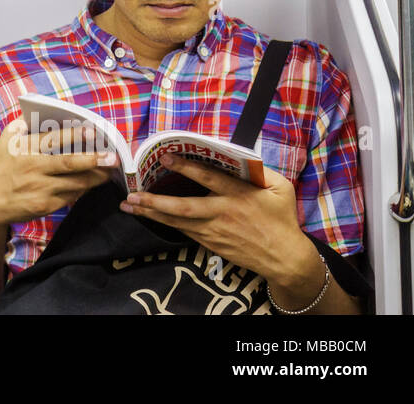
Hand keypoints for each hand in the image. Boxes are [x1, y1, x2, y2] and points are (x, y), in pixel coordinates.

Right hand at [0, 119, 117, 230]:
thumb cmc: (1, 167)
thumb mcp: (6, 140)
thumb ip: (22, 124)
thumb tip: (42, 113)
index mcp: (24, 149)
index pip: (53, 140)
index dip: (74, 135)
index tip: (93, 131)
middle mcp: (33, 168)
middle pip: (69, 163)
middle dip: (93, 159)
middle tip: (112, 157)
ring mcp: (40, 189)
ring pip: (75, 183)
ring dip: (95, 177)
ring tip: (109, 170)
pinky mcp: (45, 206)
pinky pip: (70, 196)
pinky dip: (83, 189)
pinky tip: (91, 183)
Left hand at [119, 152, 316, 288]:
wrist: (284, 258)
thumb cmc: (282, 219)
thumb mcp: (280, 188)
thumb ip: (259, 171)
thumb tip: (239, 155)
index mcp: (239, 196)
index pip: (208, 178)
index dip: (186, 167)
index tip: (165, 157)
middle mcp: (222, 213)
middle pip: (184, 207)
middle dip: (155, 201)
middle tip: (133, 195)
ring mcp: (214, 231)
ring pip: (177, 222)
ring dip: (151, 214)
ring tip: (128, 206)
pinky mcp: (210, 243)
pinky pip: (183, 231)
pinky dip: (164, 223)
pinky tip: (148, 216)